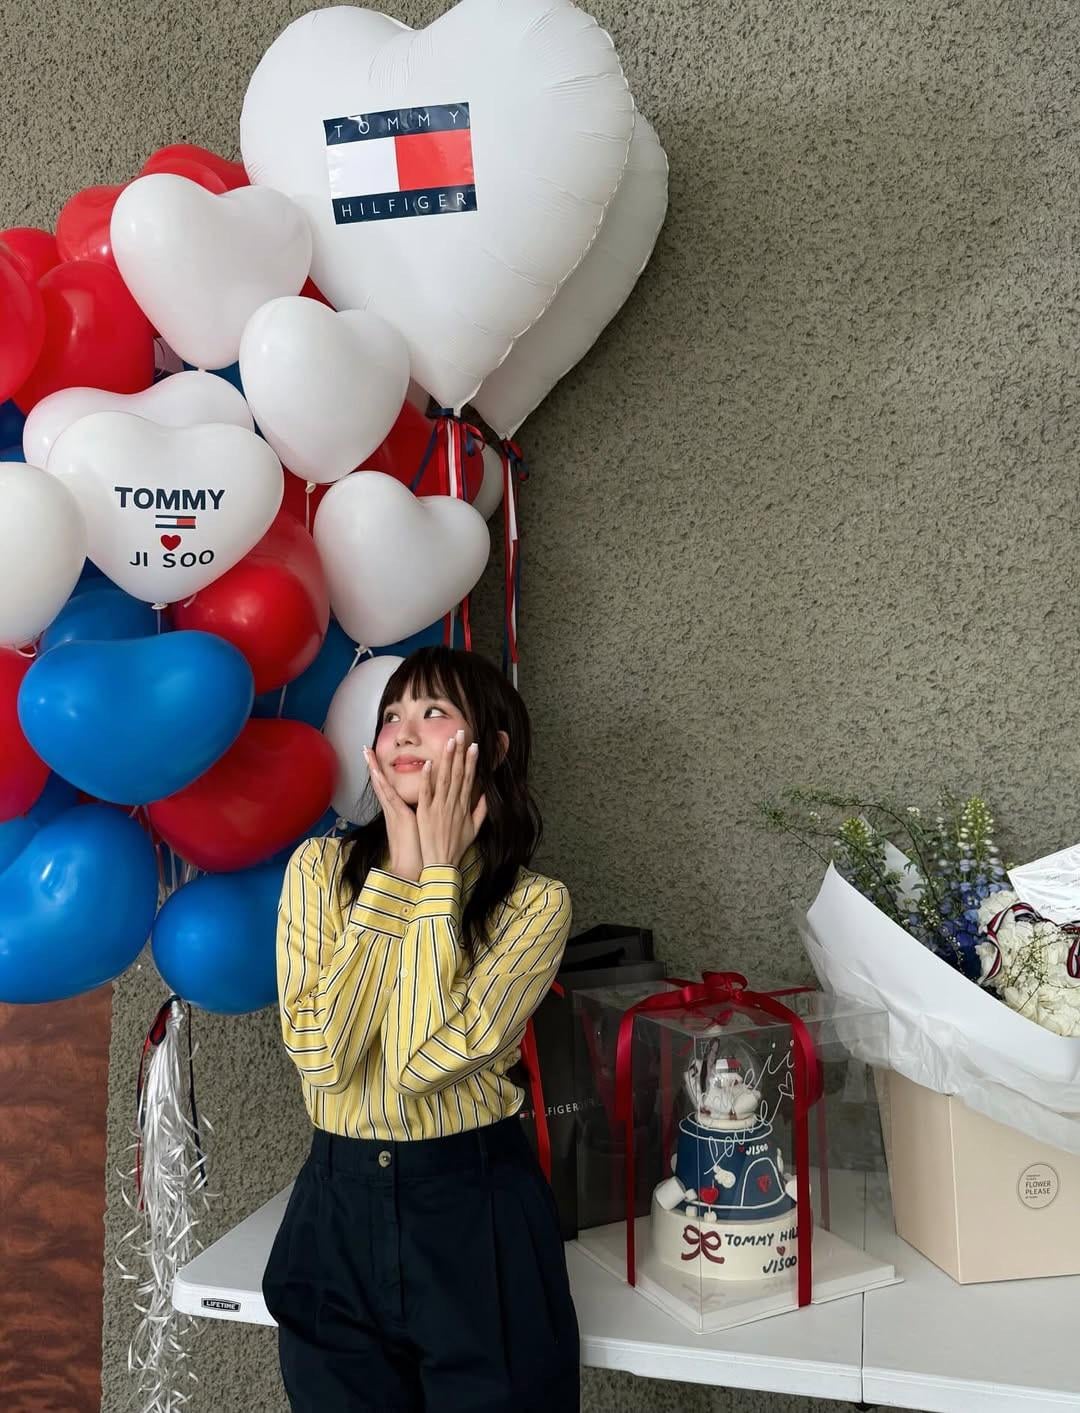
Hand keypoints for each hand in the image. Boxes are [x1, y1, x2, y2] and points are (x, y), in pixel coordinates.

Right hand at [363, 747, 422, 882]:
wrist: (411, 868)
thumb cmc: (417, 850)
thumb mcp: (417, 827)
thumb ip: (418, 814)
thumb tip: (421, 806)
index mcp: (398, 811)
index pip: (388, 787)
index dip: (382, 772)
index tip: (376, 758)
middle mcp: (393, 809)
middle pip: (381, 783)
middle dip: (373, 766)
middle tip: (365, 749)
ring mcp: (394, 812)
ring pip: (382, 786)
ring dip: (375, 769)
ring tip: (367, 753)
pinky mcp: (399, 817)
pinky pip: (390, 798)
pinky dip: (384, 785)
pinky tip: (378, 773)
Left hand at [417, 729, 488, 868]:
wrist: (442, 863)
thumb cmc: (457, 847)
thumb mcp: (475, 828)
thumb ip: (481, 810)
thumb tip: (487, 794)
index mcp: (464, 806)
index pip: (469, 778)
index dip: (472, 761)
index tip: (474, 745)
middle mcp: (453, 803)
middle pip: (458, 773)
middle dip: (460, 752)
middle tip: (461, 734)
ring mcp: (439, 807)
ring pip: (444, 779)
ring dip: (447, 759)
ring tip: (449, 742)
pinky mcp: (425, 813)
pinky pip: (426, 793)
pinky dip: (427, 779)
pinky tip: (428, 764)